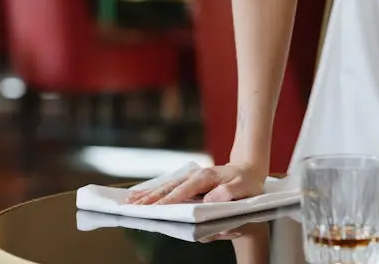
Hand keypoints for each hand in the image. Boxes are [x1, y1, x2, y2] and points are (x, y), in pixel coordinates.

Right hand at [125, 162, 267, 205]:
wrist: (248, 168)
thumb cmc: (247, 182)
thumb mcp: (242, 188)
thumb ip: (226, 193)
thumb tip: (207, 200)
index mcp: (205, 178)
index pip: (182, 192)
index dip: (168, 202)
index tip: (154, 210)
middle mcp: (194, 176)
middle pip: (168, 188)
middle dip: (149, 198)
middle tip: (132, 206)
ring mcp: (190, 177)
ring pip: (165, 186)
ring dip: (147, 194)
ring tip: (130, 200)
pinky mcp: (189, 181)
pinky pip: (168, 186)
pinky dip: (154, 190)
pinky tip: (142, 194)